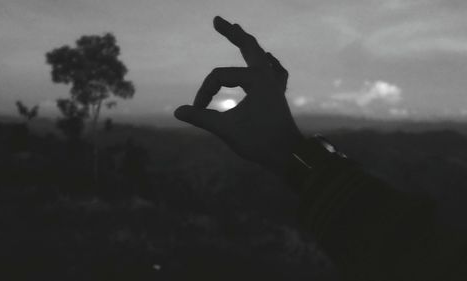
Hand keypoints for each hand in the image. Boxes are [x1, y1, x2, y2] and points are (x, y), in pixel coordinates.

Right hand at [175, 16, 303, 176]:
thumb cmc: (259, 141)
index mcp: (256, 79)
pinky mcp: (278, 94)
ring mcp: (275, 84)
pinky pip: (275, 71)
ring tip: (239, 31)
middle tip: (218, 20)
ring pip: (261, 56)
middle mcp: (267, 76)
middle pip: (248, 46)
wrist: (288, 155)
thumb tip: (177, 111)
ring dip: (248, 44)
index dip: (204, 92)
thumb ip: (201, 117)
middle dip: (232, 33)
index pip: (219, 77)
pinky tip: (267, 60)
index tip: (198, 109)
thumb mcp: (226, 129)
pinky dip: (268, 63)